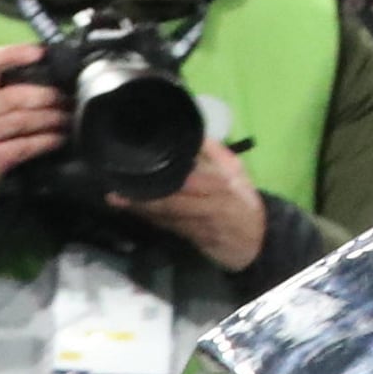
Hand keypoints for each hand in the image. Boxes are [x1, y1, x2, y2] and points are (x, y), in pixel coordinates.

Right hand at [0, 41, 65, 195]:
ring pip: (20, 121)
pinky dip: (44, 142)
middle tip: (69, 99)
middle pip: (13, 96)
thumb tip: (55, 79)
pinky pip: (20, 147)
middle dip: (47, 96)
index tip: (39, 52)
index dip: (11, 53)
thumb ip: (12, 93)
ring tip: (68, 119)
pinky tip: (57, 139)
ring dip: (51, 119)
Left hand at [120, 136, 269, 275]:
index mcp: (219, 185)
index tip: (141, 167)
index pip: (187, 179)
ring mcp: (196, 224)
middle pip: (170, 201)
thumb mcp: (238, 172)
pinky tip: (131, 210)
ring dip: (139, 208)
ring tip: (116, 199)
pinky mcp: (189, 237)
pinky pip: (165, 226)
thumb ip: (215, 153)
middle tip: (116, 190)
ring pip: (164, 215)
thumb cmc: (244, 202)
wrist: (256, 240)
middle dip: (143, 197)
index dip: (164, 176)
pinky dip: (147, 218)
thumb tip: (193, 133)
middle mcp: (205, 205)